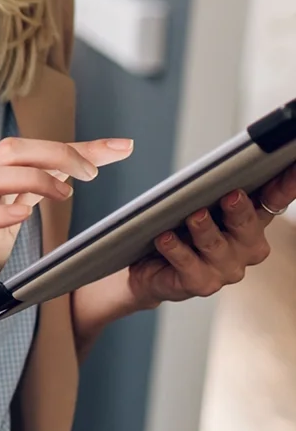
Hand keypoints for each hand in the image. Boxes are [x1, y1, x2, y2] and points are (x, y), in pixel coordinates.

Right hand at [0, 137, 134, 347]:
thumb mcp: (8, 220)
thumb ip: (32, 193)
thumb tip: (69, 172)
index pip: (36, 151)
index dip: (80, 146)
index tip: (122, 147)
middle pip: (10, 149)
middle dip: (55, 152)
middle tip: (92, 172)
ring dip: (31, 178)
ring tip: (64, 193)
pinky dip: (0, 212)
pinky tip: (24, 215)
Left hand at [127, 162, 295, 307]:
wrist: (149, 267)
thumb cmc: (176, 226)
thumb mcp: (189, 198)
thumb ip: (196, 177)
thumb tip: (152, 146)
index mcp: (249, 219)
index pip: (273, 199)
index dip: (286, 186)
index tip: (293, 168)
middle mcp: (244, 246)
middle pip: (249, 226)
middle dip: (241, 211)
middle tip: (232, 195)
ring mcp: (225, 268)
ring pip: (218, 247)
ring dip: (206, 230)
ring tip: (194, 216)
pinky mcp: (200, 283)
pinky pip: (189, 265)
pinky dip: (176, 250)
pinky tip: (165, 238)